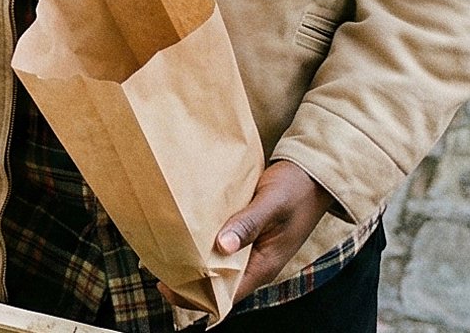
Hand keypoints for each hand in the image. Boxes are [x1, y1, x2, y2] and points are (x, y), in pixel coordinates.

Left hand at [158, 161, 334, 306]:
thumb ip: (248, 224)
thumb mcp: (271, 204)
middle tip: (156, 265)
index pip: (226, 295)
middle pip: (217, 285)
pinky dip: (203, 245)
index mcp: (264, 266)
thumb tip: (222, 246)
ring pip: (218, 266)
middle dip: (188, 281)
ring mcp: (252, 251)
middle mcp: (256, 264)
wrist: (313, 174)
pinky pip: (222, 248)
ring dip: (194, 262)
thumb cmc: (296, 189)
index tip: (166, 285)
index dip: (195, 296)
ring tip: (164, 250)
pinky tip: (184, 233)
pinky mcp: (248, 236)